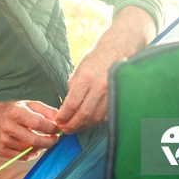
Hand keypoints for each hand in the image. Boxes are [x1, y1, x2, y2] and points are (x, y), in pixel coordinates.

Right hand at [0, 100, 60, 159]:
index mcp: (15, 112)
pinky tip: (33, 147)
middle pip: (34, 140)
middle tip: (55, 139)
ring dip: (41, 147)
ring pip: (29, 150)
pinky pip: (23, 157)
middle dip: (49, 142)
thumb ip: (46, 110)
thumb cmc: (14, 112)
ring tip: (42, 141)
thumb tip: (59, 119)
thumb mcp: (29, 104)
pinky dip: (32, 154)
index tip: (58, 129)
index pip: (38, 123)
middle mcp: (8, 126)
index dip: (51, 128)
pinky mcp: (2, 151)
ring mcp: (4, 140)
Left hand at [55, 6, 156, 133]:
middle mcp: (100, 86)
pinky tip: (90, 121)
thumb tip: (67, 105)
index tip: (58, 121)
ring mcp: (112, 92)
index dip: (63, 116)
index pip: (72, 104)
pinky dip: (97, 121)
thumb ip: (73, 87)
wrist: (120, 48)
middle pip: (84, 115)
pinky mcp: (119, 97)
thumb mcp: (80, 68)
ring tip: (76, 127)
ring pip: (96, 117)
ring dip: (84, 125)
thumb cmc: (98, 57)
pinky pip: (107, 115)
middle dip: (72, 125)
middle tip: (66, 130)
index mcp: (87, 78)